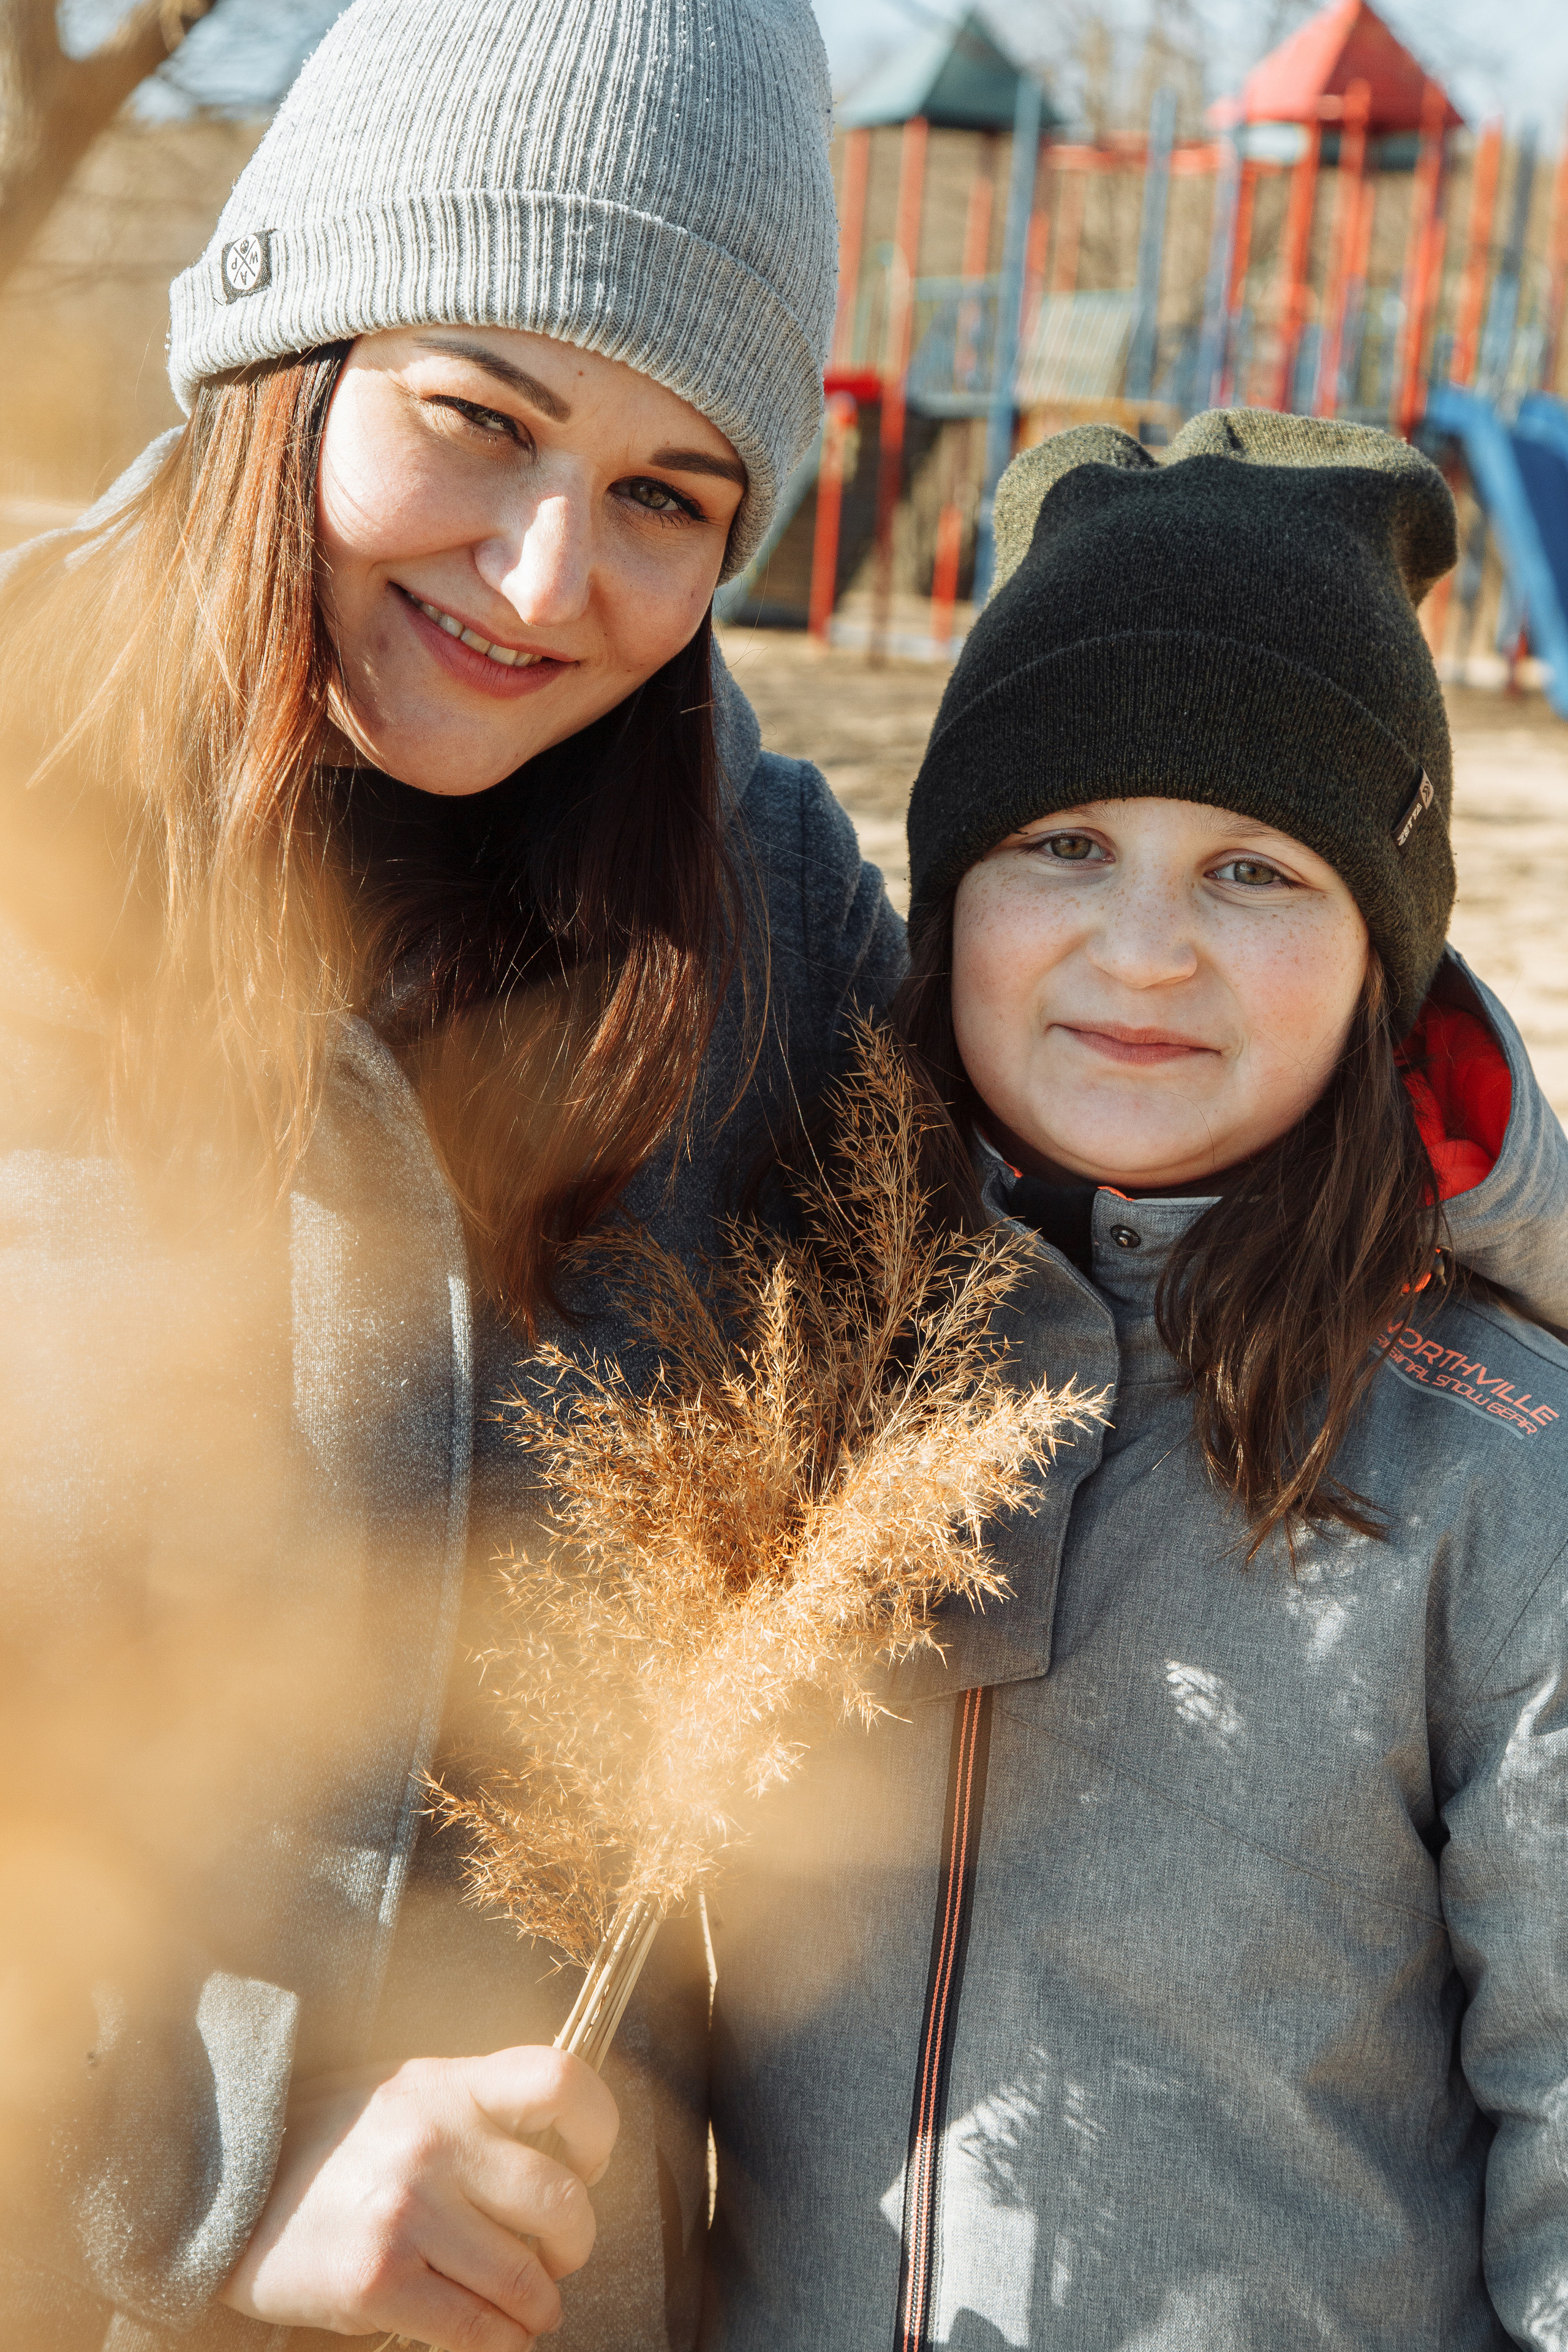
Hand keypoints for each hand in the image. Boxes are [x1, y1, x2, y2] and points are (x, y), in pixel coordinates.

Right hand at [219, 2044, 618, 2347]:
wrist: (222, 2186)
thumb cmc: (326, 2139)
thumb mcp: (403, 2090)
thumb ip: (474, 2107)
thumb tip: (558, 2153)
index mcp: (447, 2083)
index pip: (562, 2083)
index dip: (598, 2129)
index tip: (588, 2164)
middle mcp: (435, 2139)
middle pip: (560, 2199)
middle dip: (574, 2242)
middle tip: (560, 2257)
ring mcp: (407, 2210)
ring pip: (525, 2275)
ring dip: (541, 2305)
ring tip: (532, 2309)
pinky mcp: (377, 2279)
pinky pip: (474, 2328)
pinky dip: (502, 2343)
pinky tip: (499, 2338)